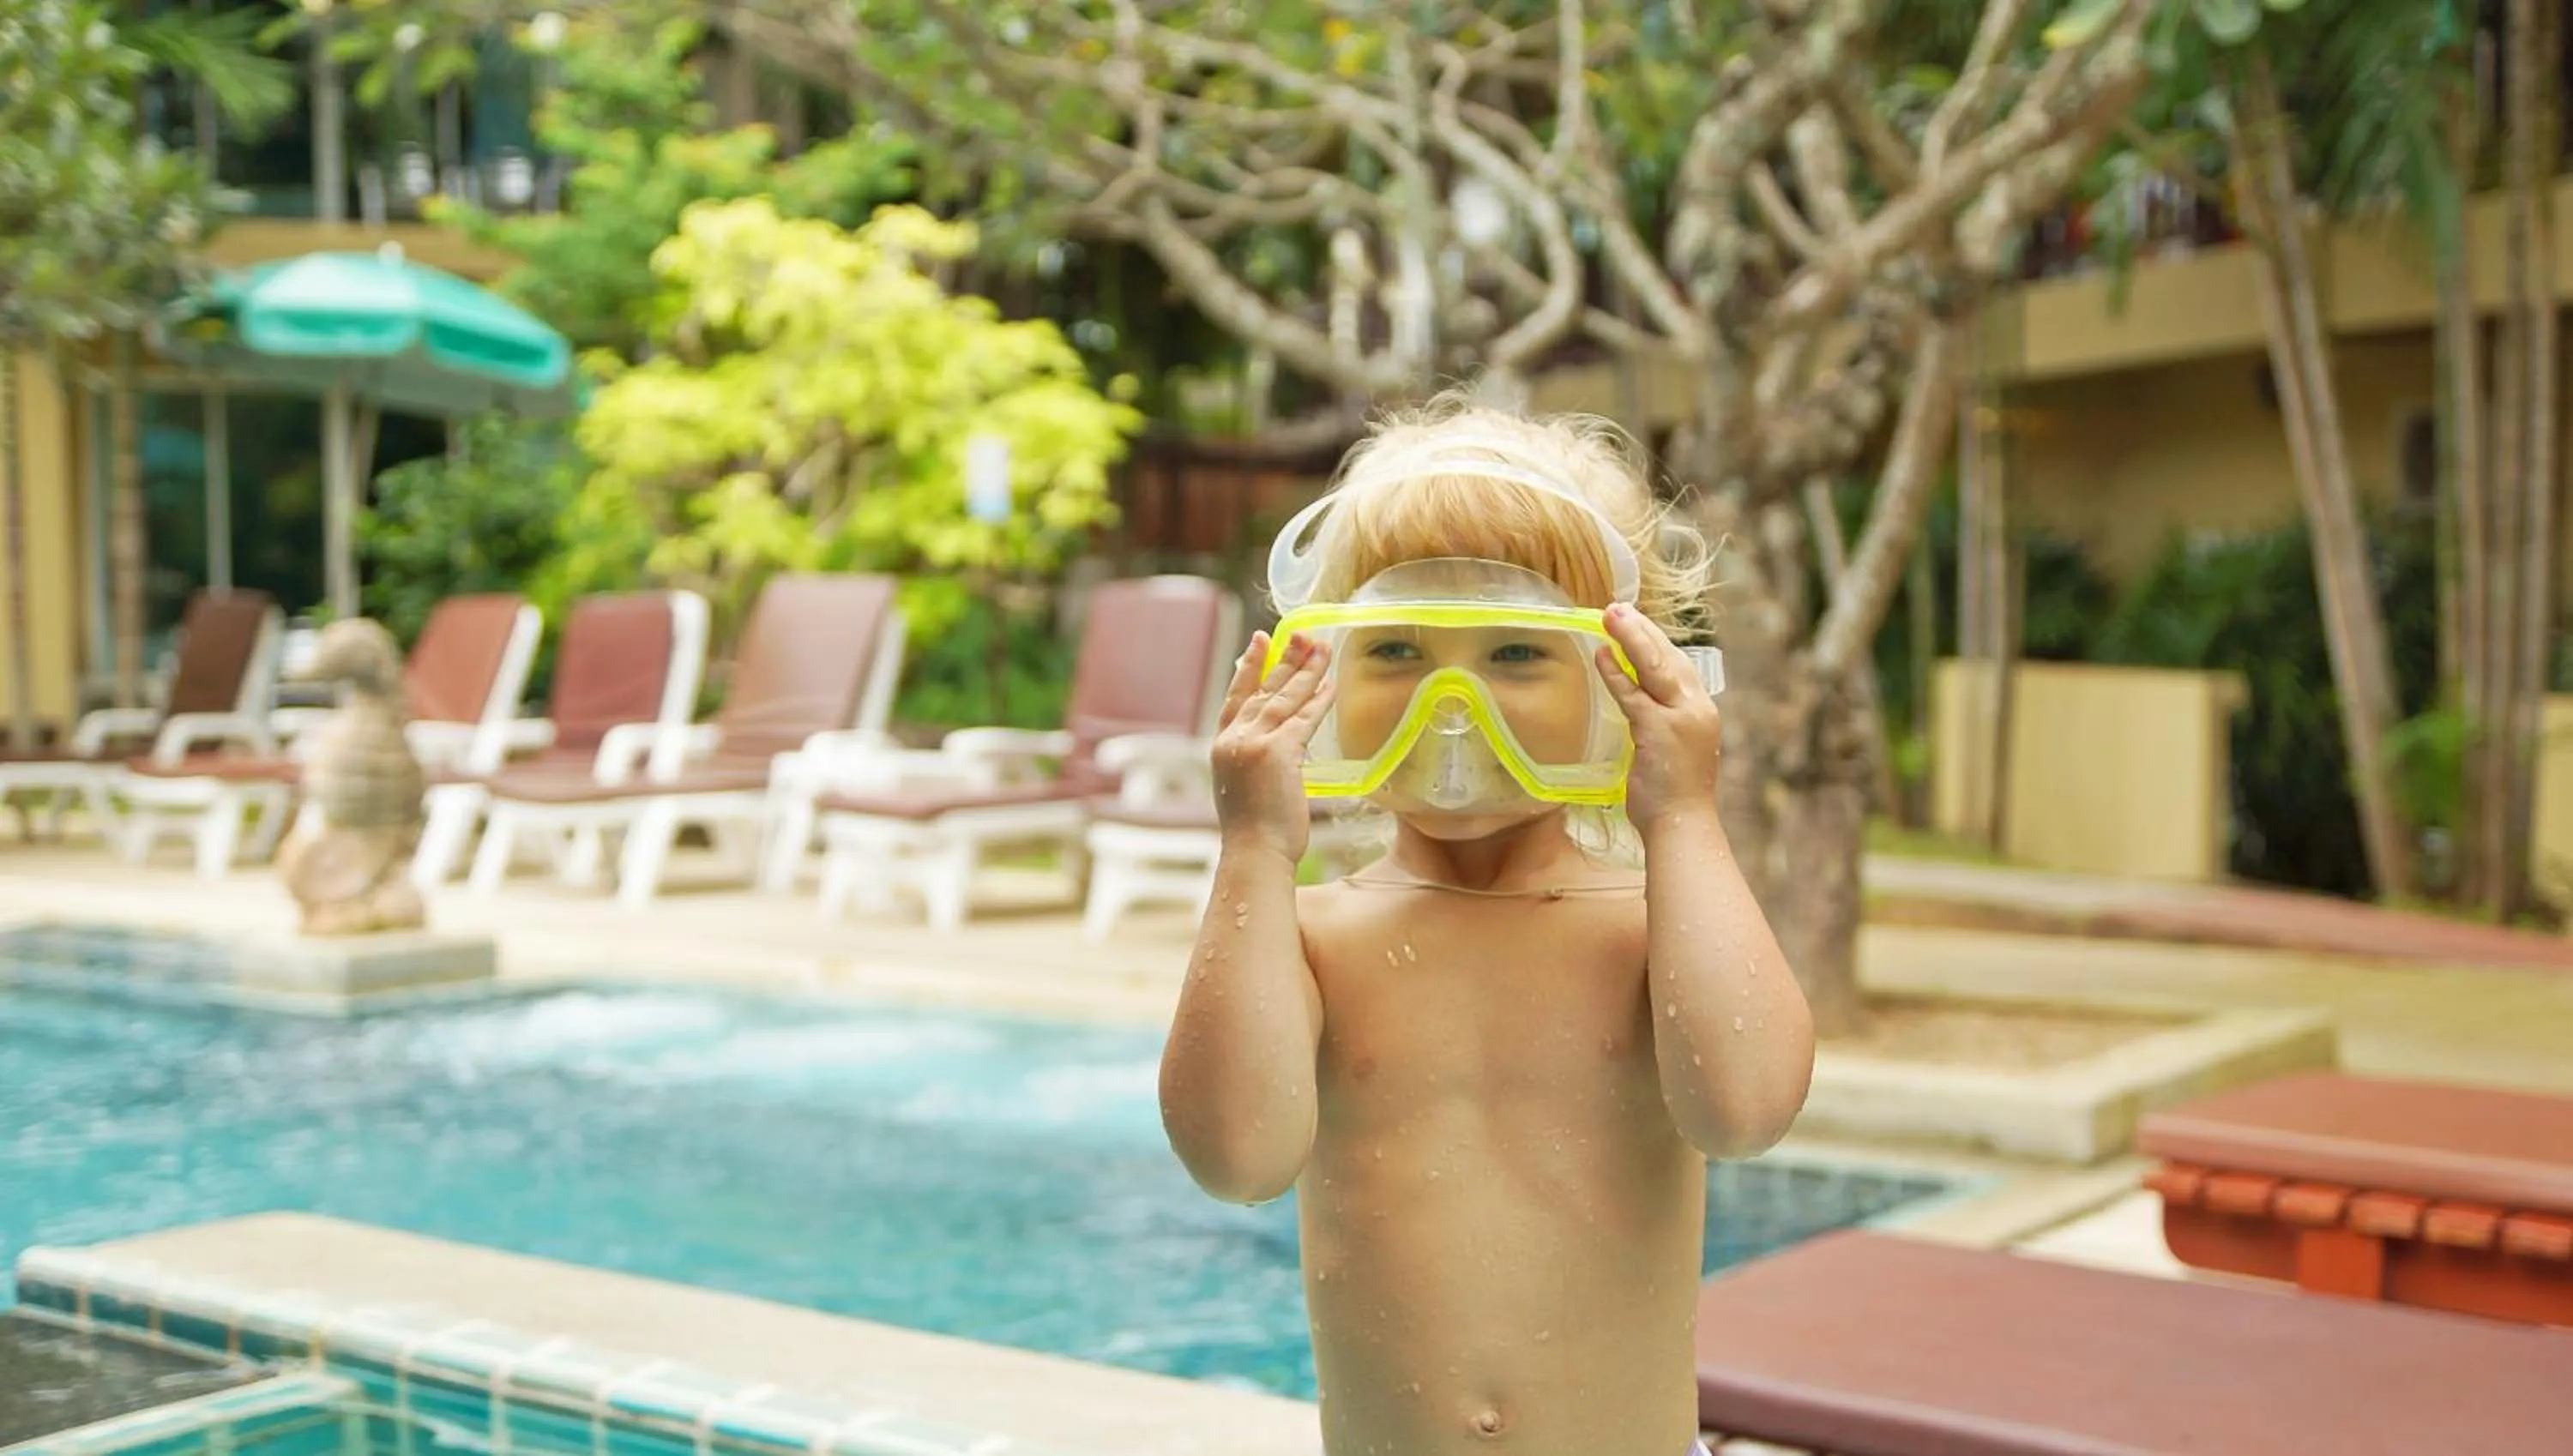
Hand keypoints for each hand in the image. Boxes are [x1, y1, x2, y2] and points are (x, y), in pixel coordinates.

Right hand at [1210, 630, 1334, 864]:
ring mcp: (1254, 744)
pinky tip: (1331, 684)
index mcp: (1222, 747)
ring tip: (1322, 648)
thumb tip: (1273, 756)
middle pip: (1263, 689)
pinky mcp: (1278, 752)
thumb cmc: (1254, 836)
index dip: (1249, 667)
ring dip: (1306, 670)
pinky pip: (1303, 718)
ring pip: (1284, 697)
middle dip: (1285, 659)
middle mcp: (1234, 740)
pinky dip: (1319, 700)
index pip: (1236, 698)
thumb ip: (1253, 765)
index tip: (1260, 641)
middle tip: (1302, 633)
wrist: (1253, 855)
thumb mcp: (1244, 791)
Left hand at [1595, 603, 1721, 832]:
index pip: (1679, 667)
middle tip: (1618, 607)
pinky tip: (1601, 654)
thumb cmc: (1674, 797)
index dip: (1656, 642)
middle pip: (1669, 657)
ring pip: (1653, 666)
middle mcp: (1696, 709)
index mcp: (1701, 712)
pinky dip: (1615, 673)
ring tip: (1608, 615)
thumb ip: (1660, 725)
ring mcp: (1680, 718)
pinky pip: (1633, 694)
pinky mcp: (1658, 730)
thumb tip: (1639, 708)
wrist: (1684, 826)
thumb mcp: (1673, 752)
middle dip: (1642, 629)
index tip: (1636, 624)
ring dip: (1629, 637)